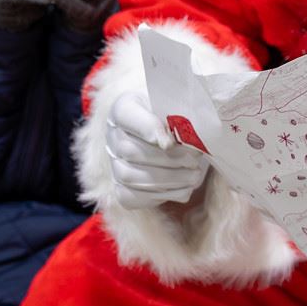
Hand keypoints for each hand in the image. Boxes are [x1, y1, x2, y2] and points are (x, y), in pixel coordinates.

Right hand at [106, 91, 210, 208]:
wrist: (176, 138)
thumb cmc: (178, 119)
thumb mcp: (179, 108)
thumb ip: (178, 116)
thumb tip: (177, 140)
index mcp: (124, 109)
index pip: (126, 115)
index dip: (148, 129)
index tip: (170, 142)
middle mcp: (113, 136)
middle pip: (129, 151)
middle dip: (167, 159)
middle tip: (193, 160)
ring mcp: (115, 163)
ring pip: (130, 176)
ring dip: (167, 179)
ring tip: (194, 176)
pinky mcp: (121, 188)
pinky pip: (132, 197)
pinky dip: (161, 195)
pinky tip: (184, 189)